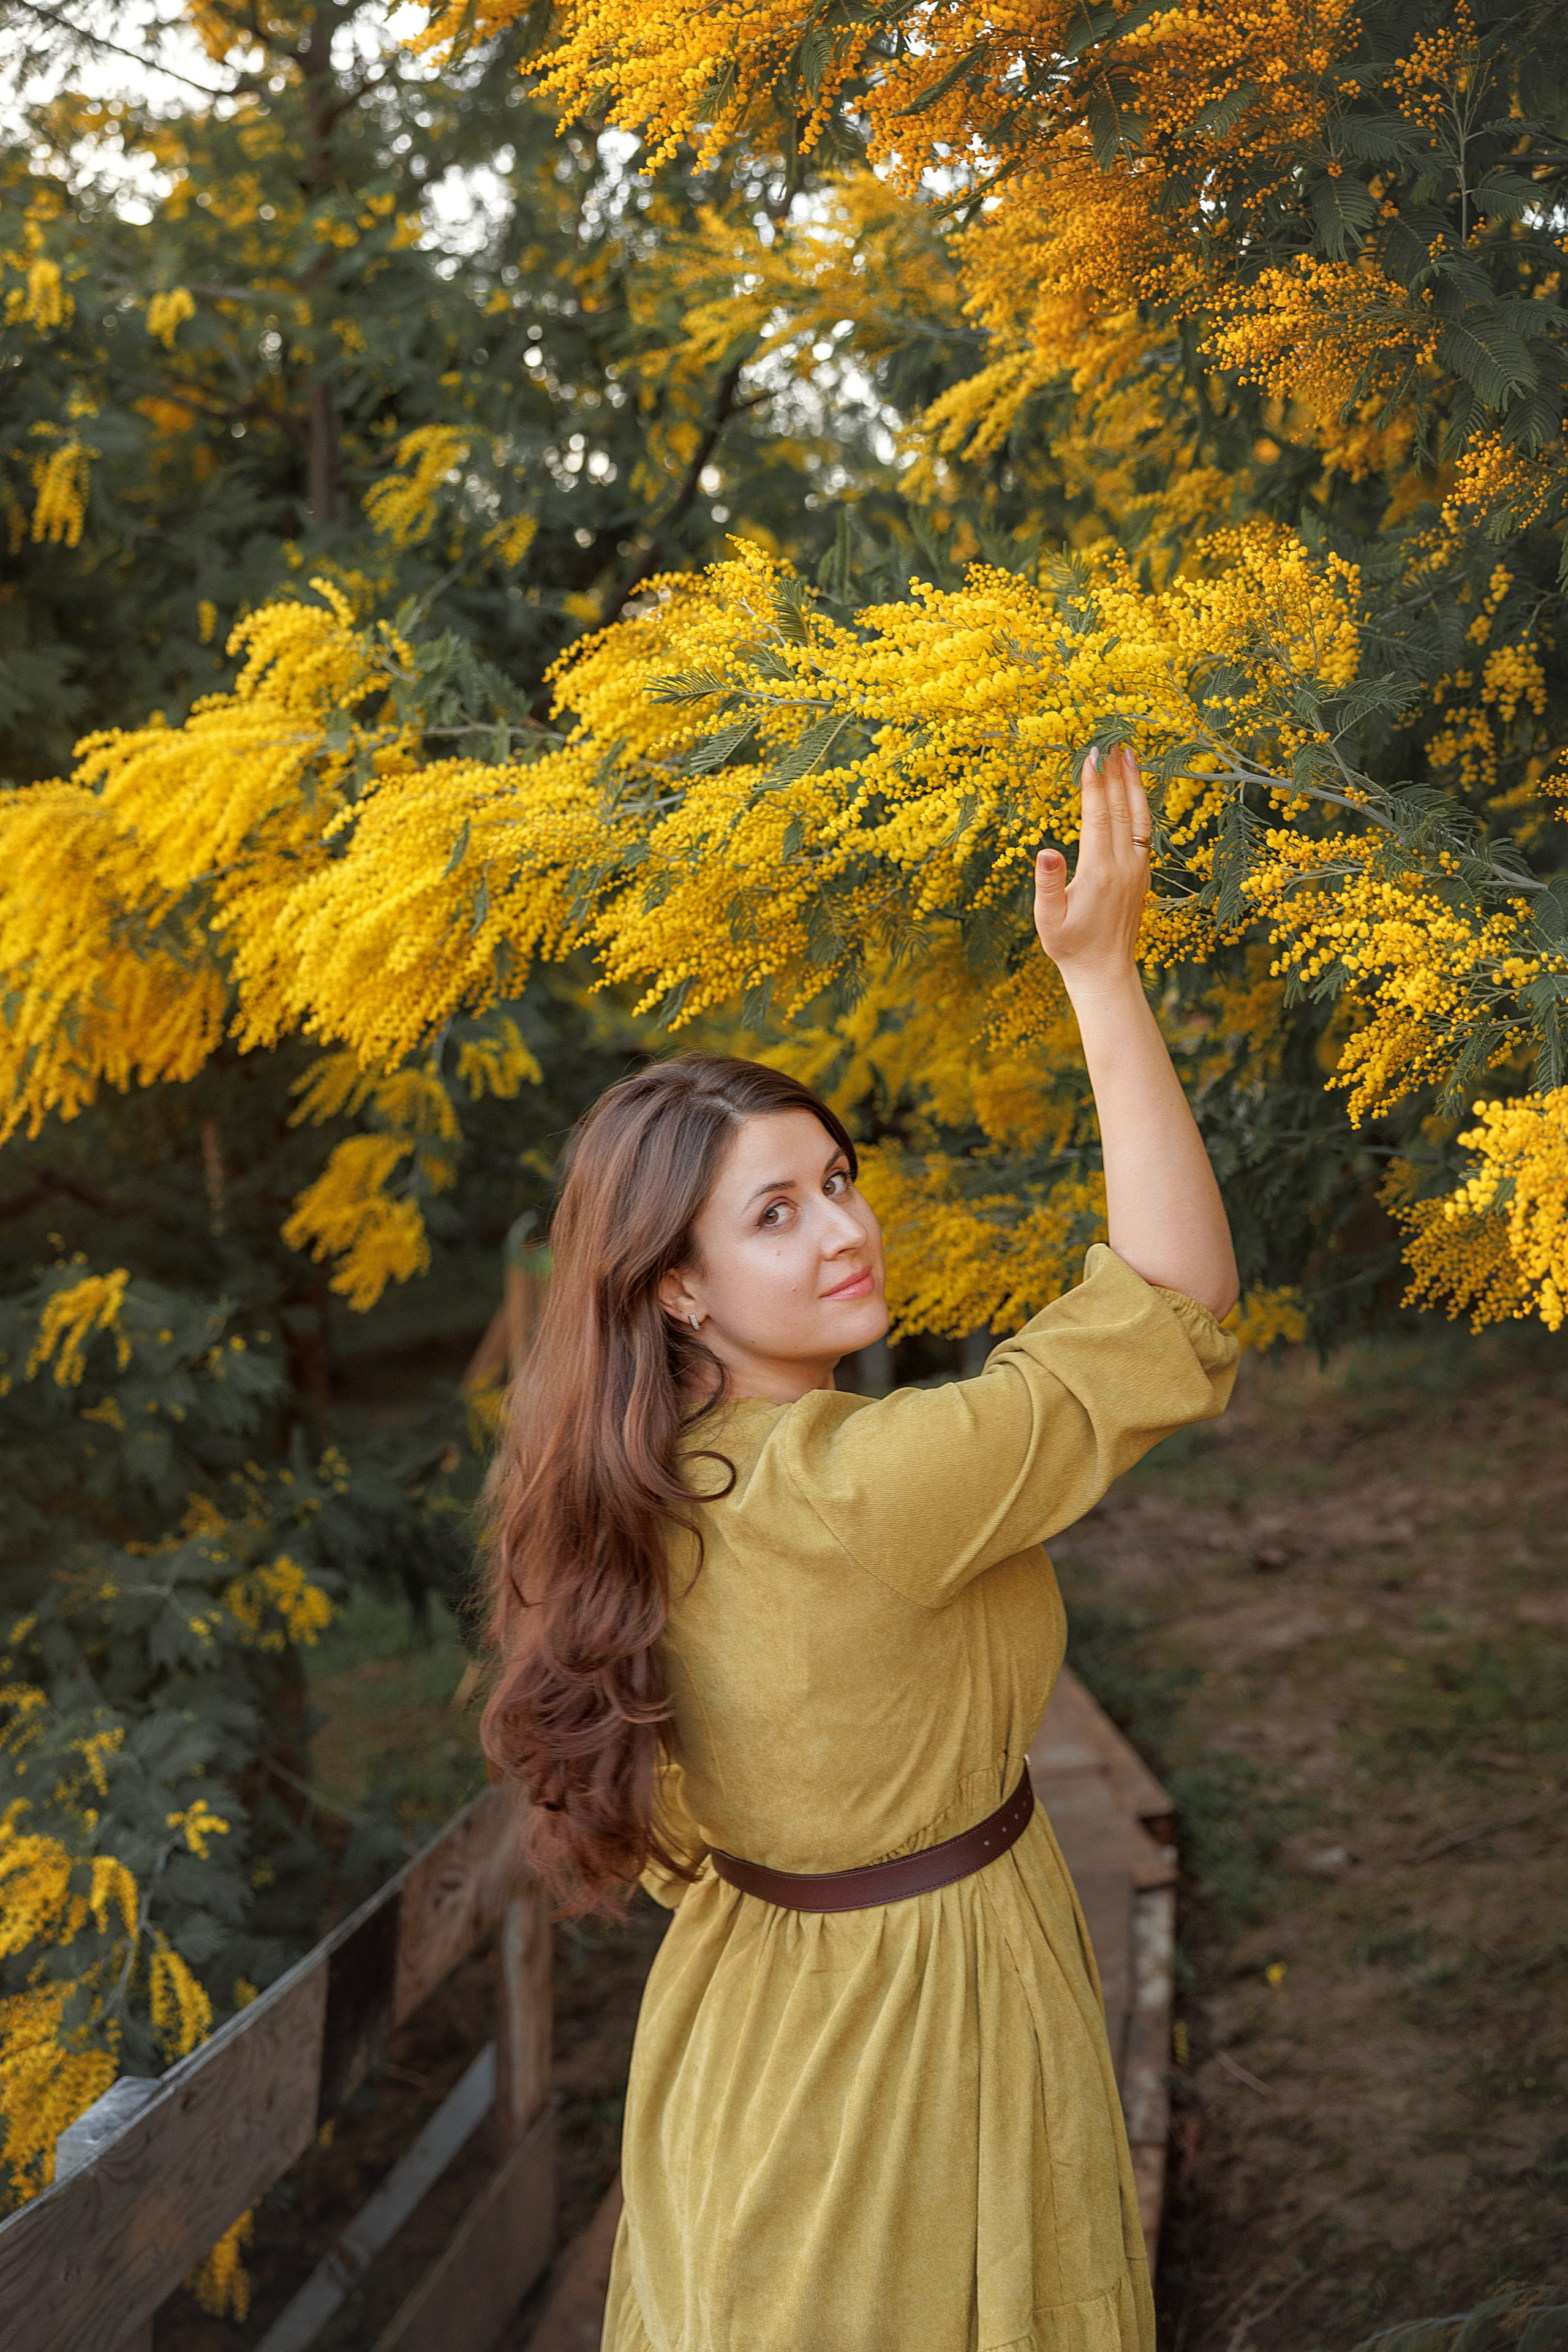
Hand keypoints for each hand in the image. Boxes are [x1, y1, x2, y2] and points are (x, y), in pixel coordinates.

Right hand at [1033, 747, 1150, 991]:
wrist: (1103, 971)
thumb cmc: (1070, 946)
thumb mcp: (1048, 919)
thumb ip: (1047, 884)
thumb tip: (1045, 850)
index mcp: (1099, 872)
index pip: (1098, 817)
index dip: (1094, 785)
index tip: (1090, 757)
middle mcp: (1124, 867)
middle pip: (1123, 810)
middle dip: (1117, 775)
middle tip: (1112, 745)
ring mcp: (1137, 871)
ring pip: (1140, 819)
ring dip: (1135, 786)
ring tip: (1130, 758)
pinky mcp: (1142, 877)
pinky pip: (1145, 834)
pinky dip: (1141, 808)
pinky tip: (1137, 795)